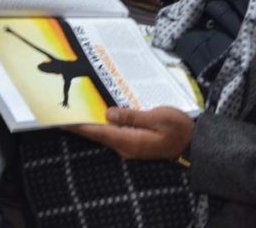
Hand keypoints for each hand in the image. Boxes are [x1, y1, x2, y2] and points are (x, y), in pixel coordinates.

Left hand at [68, 107, 193, 160]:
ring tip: (78, 108)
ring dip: (92, 123)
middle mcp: (125, 147)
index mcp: (130, 140)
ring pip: (105, 134)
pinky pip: (114, 133)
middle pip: (98, 134)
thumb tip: (108, 113)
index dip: (80, 126)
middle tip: (66, 109)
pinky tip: (100, 114)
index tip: (63, 120)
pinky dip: (104, 124)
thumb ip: (132, 116)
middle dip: (82, 123)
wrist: (193, 142)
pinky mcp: (133, 143)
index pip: (98, 132)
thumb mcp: (158, 117)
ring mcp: (129, 147)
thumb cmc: (177, 128)